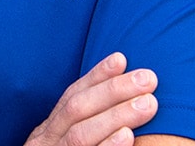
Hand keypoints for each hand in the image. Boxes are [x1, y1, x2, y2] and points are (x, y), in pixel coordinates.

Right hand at [24, 53, 158, 145]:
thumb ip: (81, 128)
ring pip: (80, 134)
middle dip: (114, 90)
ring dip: (116, 115)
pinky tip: (127, 137)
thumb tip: (120, 105)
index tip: (122, 58)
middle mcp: (45, 143)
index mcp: (47, 132)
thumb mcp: (64, 144)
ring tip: (149, 105)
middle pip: (77, 109)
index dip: (96, 76)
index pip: (71, 97)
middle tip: (149, 79)